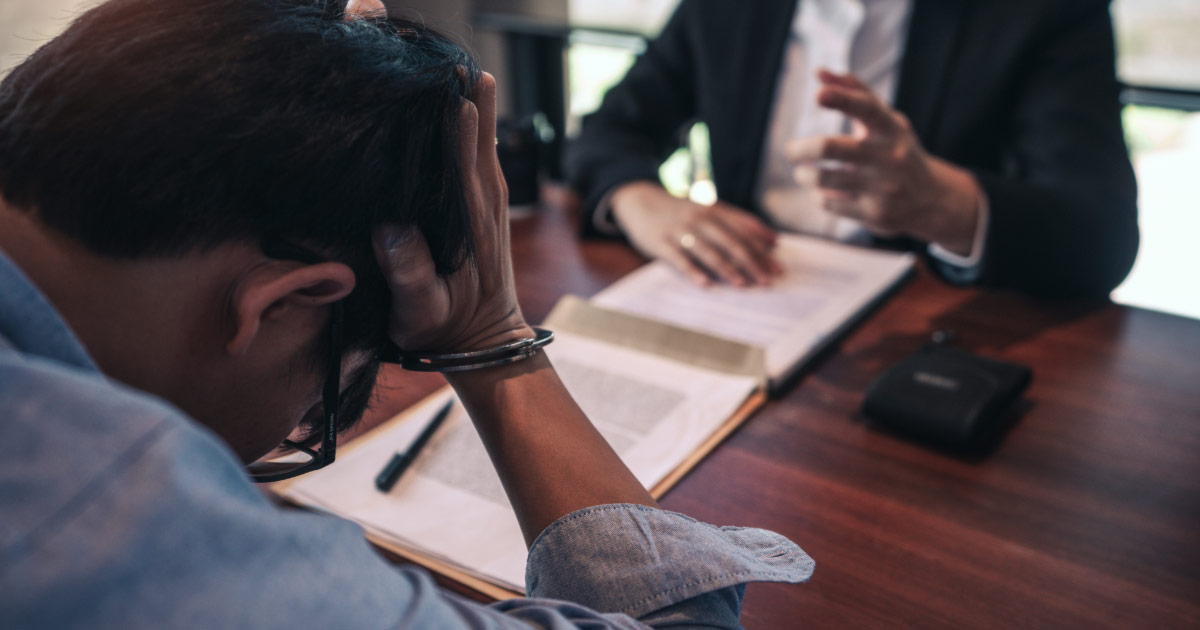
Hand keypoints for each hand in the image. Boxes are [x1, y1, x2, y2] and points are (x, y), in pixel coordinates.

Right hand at [373, 72, 532, 352]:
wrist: (484, 343)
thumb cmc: (446, 329)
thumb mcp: (420, 311)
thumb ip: (408, 272)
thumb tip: (391, 227)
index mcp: (470, 219)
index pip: (464, 158)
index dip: (456, 120)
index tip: (444, 86)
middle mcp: (487, 200)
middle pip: (480, 135)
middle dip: (466, 95)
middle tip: (446, 59)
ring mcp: (492, 198)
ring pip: (485, 137)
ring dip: (473, 101)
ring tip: (455, 65)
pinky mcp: (489, 201)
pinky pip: (482, 151)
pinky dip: (473, 122)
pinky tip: (458, 101)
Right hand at [610, 181, 782, 285]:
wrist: (638, 199)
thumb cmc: (680, 210)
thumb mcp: (709, 209)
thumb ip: (738, 222)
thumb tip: (773, 240)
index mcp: (714, 210)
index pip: (744, 230)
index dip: (763, 249)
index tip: (778, 266)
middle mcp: (700, 218)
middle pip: (731, 242)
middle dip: (752, 262)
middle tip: (768, 280)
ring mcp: (680, 230)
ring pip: (708, 251)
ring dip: (728, 268)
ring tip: (743, 284)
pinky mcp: (661, 242)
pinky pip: (679, 258)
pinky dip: (693, 271)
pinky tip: (705, 283)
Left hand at [787, 70, 981, 255]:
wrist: (931, 199)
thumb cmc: (895, 150)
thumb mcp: (884, 120)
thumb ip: (853, 92)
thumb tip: (818, 71)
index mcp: (892, 128)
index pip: (867, 107)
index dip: (842, 99)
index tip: (818, 95)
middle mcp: (890, 156)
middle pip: (829, 147)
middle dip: (799, 149)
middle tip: (790, 151)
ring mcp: (883, 187)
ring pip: (821, 178)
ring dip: (804, 175)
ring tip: (803, 173)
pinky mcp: (875, 213)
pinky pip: (828, 203)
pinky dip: (819, 196)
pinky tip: (824, 192)